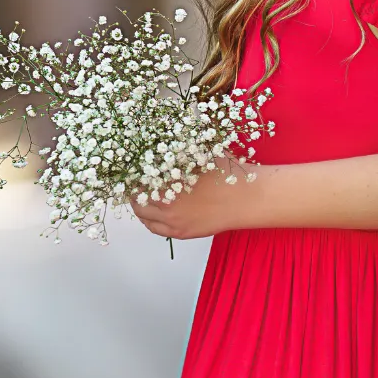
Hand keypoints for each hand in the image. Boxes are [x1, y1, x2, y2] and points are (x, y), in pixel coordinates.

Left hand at [130, 158, 256, 239]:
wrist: (245, 198)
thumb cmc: (224, 174)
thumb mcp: (199, 154)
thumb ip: (177, 152)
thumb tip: (157, 144)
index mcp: (168, 180)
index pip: (138, 177)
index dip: (133, 173)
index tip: (132, 169)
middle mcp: (166, 202)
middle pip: (136, 197)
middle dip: (134, 189)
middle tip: (135, 183)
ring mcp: (172, 220)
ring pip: (142, 215)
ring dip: (139, 205)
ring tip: (141, 197)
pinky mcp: (181, 232)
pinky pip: (154, 229)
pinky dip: (149, 220)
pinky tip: (152, 213)